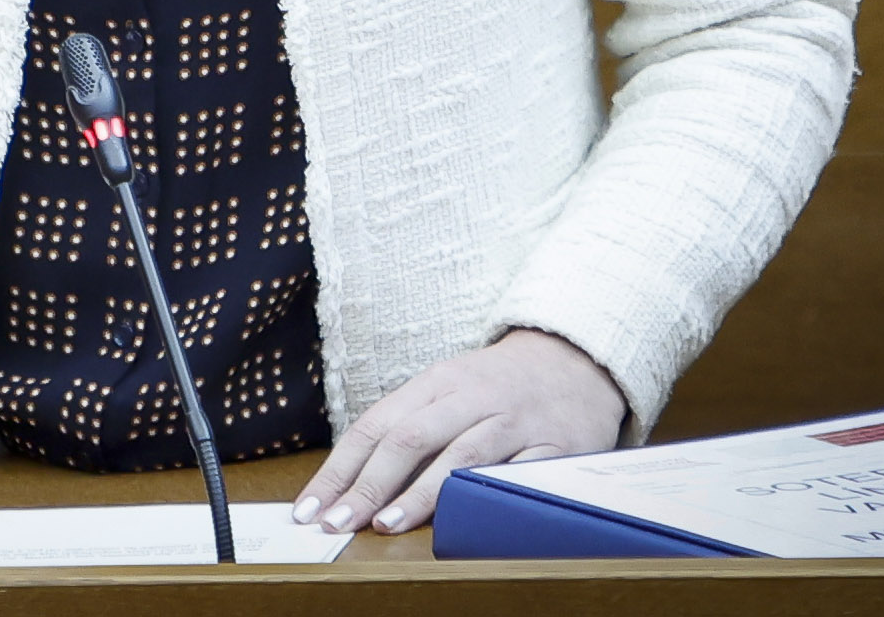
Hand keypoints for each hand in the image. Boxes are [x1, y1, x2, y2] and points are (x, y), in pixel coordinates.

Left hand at [291, 328, 625, 535]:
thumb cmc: (497, 385)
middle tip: (336, 523)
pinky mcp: (551, 444)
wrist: (574, 359)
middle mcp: (467, 396)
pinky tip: (462, 519)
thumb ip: (408, 428)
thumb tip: (351, 481)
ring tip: (385, 524)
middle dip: (367, 484)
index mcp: (434, 382)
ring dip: (418, 493)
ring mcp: (510, 420)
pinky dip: (484, 495)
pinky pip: (515, 473)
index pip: (374, 425)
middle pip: (408, 438)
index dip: (339, 468)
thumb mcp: (448, 390)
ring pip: (458, 455)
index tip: (309, 508)